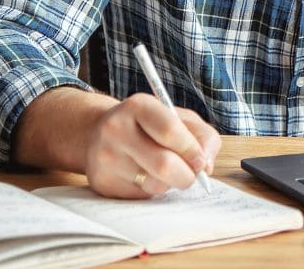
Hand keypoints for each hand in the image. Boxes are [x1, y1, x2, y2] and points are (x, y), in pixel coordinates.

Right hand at [82, 93, 221, 198]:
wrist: (98, 134)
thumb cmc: (149, 126)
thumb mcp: (177, 118)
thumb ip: (202, 135)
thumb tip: (206, 167)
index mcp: (137, 106)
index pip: (170, 131)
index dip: (192, 150)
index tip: (202, 161)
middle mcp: (116, 129)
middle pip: (164, 164)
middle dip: (187, 175)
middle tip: (191, 174)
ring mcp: (106, 158)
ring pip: (155, 185)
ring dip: (170, 183)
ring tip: (164, 171)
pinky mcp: (103, 183)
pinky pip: (142, 197)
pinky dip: (153, 191)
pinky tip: (144, 176)